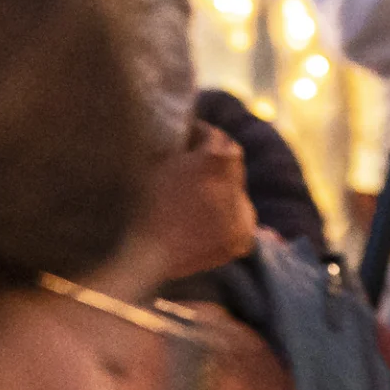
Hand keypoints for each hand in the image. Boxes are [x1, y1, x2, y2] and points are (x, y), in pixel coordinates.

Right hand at [137, 129, 258, 281]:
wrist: (149, 253)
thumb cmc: (146, 203)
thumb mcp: (160, 162)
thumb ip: (182, 146)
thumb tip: (190, 138)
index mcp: (216, 159)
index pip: (215, 136)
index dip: (201, 135)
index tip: (191, 139)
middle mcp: (236, 183)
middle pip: (233, 162)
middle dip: (217, 161)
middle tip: (198, 166)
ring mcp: (243, 213)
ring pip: (239, 191)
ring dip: (225, 190)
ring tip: (201, 197)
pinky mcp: (243, 237)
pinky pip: (242, 219)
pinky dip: (230, 217)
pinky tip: (209, 219)